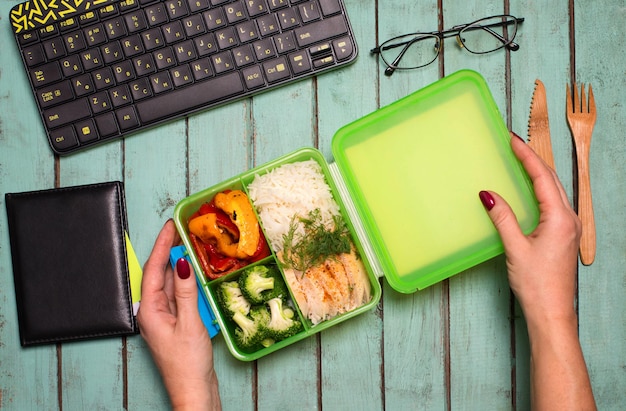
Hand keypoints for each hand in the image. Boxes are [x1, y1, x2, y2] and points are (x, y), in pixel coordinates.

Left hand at [137, 220, 220, 410]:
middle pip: (160, 274)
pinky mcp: (176, 324)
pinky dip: (186, 282)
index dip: (162, 245)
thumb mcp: (189, 323)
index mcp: (150, 311)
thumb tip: (182, 263)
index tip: (170, 226)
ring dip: (179, 265)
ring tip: (190, 244)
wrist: (194, 393)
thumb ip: (185, 292)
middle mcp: (154, 313)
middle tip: (183, 230)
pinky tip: (195, 273)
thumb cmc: (187, 364)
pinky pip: (179, 296)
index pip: (154, 269)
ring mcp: (165, 319)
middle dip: (170, 251)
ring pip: (170, 284)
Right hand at [480, 134, 580, 322]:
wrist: (551, 312)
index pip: (542, 178)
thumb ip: (502, 218)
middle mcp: (568, 220)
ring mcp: (567, 228)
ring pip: (553, 191)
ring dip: (537, 173)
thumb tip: (488, 194)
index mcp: (560, 218)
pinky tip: (527, 190)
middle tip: (514, 144)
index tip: (513, 140)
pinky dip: (539, 190)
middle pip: (551, 180)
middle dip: (533, 159)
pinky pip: (552, 204)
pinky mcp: (562, 236)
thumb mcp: (515, 247)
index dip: (527, 156)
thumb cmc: (537, 284)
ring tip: (520, 160)